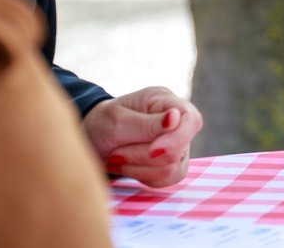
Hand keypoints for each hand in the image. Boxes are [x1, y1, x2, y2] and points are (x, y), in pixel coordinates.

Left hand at [82, 86, 203, 187]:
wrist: (92, 140)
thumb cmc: (102, 123)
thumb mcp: (117, 120)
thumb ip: (147, 123)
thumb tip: (176, 117)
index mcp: (166, 101)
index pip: (191, 119)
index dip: (176, 139)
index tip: (153, 150)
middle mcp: (177, 123)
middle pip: (178, 151)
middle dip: (143, 156)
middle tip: (117, 152)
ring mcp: (177, 145)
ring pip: (170, 169)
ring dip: (137, 167)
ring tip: (117, 156)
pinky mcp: (171, 165)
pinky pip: (165, 181)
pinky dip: (141, 176)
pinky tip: (127, 166)